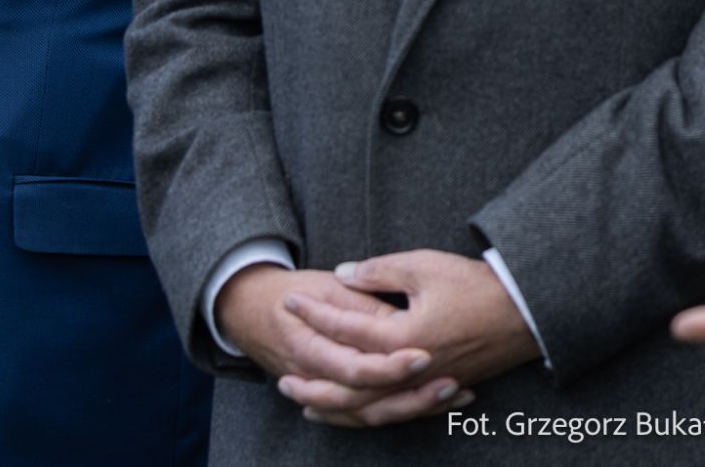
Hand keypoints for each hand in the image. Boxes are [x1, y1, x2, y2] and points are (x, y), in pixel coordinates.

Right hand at [213, 263, 460, 426]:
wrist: (249, 308)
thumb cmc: (292, 291)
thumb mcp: (326, 285)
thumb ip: (361, 303)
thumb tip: (400, 318)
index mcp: (308, 346)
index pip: (355, 367)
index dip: (391, 365)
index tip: (425, 355)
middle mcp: (315, 379)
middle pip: (368, 401)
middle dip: (413, 395)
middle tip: (452, 382)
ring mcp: (322, 393)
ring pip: (370, 416)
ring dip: (415, 408)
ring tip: (454, 394)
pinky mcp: (332, 400)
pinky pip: (365, 418)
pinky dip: (400, 414)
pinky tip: (433, 407)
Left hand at [279, 250, 538, 427]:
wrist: (527, 313)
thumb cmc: (474, 285)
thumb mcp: (423, 266)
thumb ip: (377, 272)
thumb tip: (341, 275)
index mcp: (404, 337)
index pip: (347, 329)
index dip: (315, 314)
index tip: (290, 302)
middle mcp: (412, 369)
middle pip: (350, 385)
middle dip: (313, 380)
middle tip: (281, 376)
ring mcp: (426, 385)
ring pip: (370, 407)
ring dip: (334, 407)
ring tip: (304, 403)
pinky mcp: (438, 391)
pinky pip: (394, 411)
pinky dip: (366, 414)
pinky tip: (349, 411)